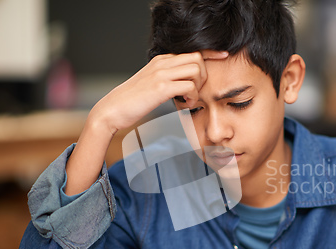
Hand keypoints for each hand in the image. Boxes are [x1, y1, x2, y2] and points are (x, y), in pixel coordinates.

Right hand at [89, 50, 227, 134]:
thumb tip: (185, 85)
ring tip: (190, 99)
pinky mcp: (160, 88)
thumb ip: (168, 79)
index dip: (211, 54)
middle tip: (197, 91)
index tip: (223, 57)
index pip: (192, 51)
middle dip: (205, 75)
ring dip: (199, 86)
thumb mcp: (152, 84)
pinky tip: (185, 104)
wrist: (112, 110)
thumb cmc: (133, 101)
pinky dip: (193, 96)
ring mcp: (161, 74)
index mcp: (161, 60)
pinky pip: (189, 86)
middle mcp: (162, 63)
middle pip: (198, 58)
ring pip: (196, 69)